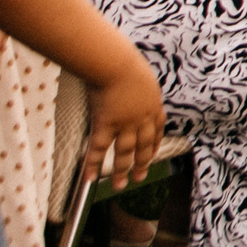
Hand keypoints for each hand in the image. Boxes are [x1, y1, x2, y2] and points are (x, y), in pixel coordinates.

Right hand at [84, 59, 165, 191]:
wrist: (115, 63)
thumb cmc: (124, 61)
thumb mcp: (140, 74)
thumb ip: (138, 86)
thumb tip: (132, 84)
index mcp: (152, 104)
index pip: (157, 129)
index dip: (155, 143)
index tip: (153, 153)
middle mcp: (141, 118)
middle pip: (143, 146)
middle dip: (142, 163)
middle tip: (140, 177)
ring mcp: (125, 124)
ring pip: (124, 153)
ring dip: (120, 171)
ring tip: (119, 185)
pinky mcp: (106, 125)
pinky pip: (98, 149)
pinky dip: (92, 163)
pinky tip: (89, 177)